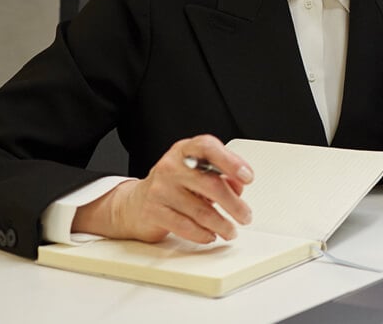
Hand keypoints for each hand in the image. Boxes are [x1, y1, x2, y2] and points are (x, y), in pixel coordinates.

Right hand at [72, 135, 253, 243]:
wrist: (134, 203)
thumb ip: (221, 175)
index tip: (247, 177)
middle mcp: (171, 166)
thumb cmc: (173, 184)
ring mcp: (160, 189)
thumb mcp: (197, 172)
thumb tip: (238, 186)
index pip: (208, 148)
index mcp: (185, 150)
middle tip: (245, 216)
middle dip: (234, 204)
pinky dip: (203, 234)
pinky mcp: (154, 212)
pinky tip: (210, 235)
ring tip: (230, 230)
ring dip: (222, 224)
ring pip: (201, 211)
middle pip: (210, 184)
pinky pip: (186, 226)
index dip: (231, 162)